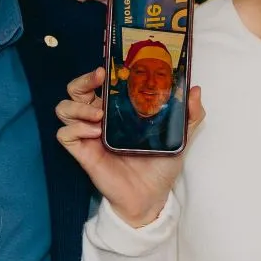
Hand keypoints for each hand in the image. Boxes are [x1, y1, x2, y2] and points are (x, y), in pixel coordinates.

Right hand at [55, 67, 202, 226]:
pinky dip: (75, 128)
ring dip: (78, 106)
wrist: (152, 196)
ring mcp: (89, 135)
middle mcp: (100, 118)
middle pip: (76, 89)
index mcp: (118, 110)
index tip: (110, 64)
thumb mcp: (180, 137)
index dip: (100, 71)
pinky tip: (94, 132)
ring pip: (64, 108)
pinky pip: (65, 134)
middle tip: (99, 77)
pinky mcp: (83, 152)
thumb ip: (189, 114)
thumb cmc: (161, 166)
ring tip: (99, 115)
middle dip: (83, 80)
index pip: (100, 82)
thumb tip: (195, 89)